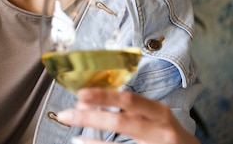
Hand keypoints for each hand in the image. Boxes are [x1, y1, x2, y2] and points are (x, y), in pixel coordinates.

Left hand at [57, 88, 199, 143]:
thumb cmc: (167, 133)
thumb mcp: (154, 116)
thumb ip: (128, 109)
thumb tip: (89, 101)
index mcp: (159, 112)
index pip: (129, 100)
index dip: (103, 95)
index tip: (81, 93)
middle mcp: (160, 130)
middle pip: (120, 121)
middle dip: (90, 117)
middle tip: (65, 114)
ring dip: (92, 139)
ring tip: (73, 133)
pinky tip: (84, 142)